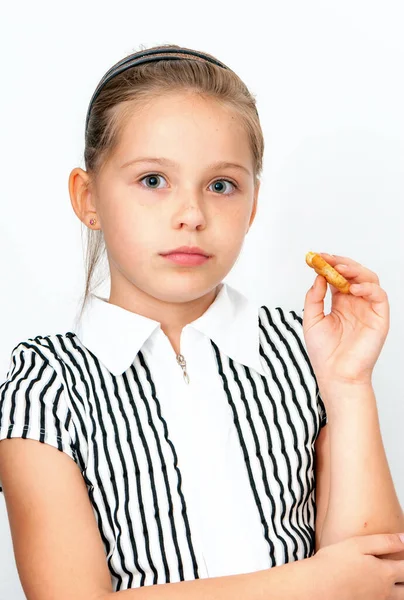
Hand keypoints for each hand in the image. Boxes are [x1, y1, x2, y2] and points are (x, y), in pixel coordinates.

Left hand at [303, 253, 389, 384]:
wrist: (336, 375)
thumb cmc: (324, 353)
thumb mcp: (311, 319)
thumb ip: (314, 298)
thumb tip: (318, 277)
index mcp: (340, 303)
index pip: (337, 277)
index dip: (329, 265)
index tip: (317, 257)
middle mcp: (355, 303)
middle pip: (354, 274)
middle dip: (341, 263)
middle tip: (328, 259)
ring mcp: (368, 309)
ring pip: (369, 280)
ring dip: (355, 270)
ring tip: (340, 270)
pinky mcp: (379, 318)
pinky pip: (379, 295)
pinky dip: (368, 288)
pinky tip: (353, 289)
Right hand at [311, 533, 403, 599]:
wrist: (316, 586)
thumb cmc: (334, 562)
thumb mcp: (358, 544)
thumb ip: (385, 542)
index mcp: (385, 573)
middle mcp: (384, 591)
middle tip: (400, 571)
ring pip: (396, 599)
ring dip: (398, 590)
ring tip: (393, 581)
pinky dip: (385, 596)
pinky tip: (375, 589)